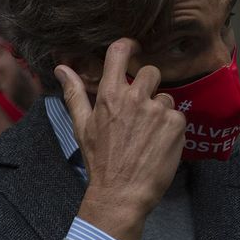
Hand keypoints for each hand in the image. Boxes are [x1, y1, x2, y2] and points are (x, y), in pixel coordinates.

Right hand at [58, 39, 186, 239]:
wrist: (122, 194)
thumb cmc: (100, 161)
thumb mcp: (82, 127)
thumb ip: (75, 93)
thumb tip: (61, 67)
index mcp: (110, 95)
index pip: (119, 52)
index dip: (128, 46)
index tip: (133, 48)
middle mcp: (135, 98)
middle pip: (151, 72)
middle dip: (148, 86)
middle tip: (140, 110)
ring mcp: (158, 110)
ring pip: (166, 97)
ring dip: (160, 111)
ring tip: (147, 135)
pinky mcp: (177, 124)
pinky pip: (178, 115)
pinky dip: (171, 128)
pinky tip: (159, 144)